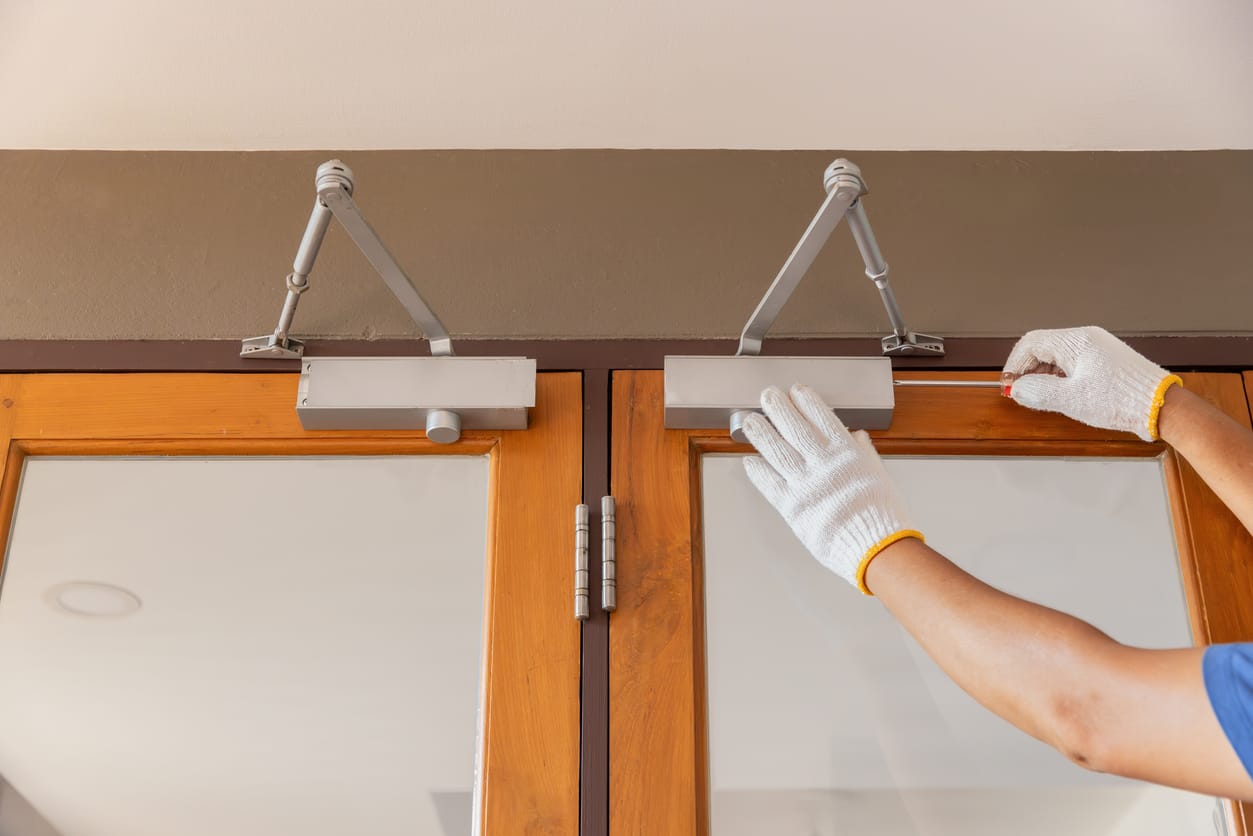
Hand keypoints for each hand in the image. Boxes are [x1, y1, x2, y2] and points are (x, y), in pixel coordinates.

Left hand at [741, 384, 921, 594]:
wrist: (876, 549)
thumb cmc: (882, 518)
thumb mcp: (880, 476)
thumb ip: (864, 454)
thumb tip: (857, 437)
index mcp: (847, 454)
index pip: (822, 417)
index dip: (806, 401)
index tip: (796, 390)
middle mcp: (823, 464)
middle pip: (794, 428)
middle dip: (778, 408)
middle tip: (767, 395)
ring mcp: (805, 484)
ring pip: (777, 450)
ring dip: (761, 433)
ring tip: (751, 420)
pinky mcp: (792, 507)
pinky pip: (770, 484)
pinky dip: (758, 471)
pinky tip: (750, 460)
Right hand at [1004, 326, 1180, 441]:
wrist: (1161, 406)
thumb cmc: (1123, 400)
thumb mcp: (1071, 400)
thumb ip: (1038, 392)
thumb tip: (1018, 389)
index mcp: (1077, 341)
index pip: (1031, 343)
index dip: (1014, 365)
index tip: (1007, 385)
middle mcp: (1087, 338)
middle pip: (1043, 347)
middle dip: (1027, 370)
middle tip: (1020, 393)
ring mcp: (1097, 348)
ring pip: (1057, 356)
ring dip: (1043, 375)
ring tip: (1039, 396)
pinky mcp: (1105, 360)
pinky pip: (1072, 362)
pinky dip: (1059, 376)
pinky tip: (1060, 393)